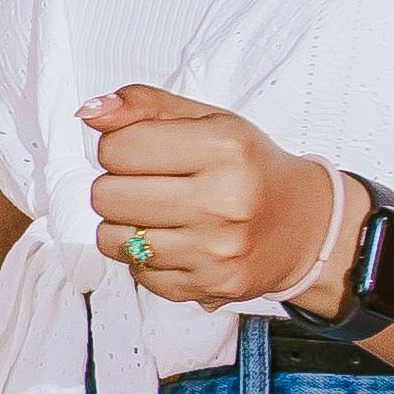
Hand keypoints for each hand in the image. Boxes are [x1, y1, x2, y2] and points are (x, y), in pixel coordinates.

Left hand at [79, 86, 343, 311]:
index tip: (143, 151)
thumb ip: (145, 107)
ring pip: (112, 239)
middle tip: (151, 184)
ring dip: (126, 225)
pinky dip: (145, 258)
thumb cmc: (248, 166)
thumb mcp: (208, 121)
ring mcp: (216, 250)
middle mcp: (223, 201)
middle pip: (106, 195)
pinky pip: (137, 273)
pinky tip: (177, 242)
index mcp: (224, 147)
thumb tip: (89, 111)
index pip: (116, 148)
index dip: (118, 147)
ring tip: (161, 214)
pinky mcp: (210, 286)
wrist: (304, 226)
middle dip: (117, 186)